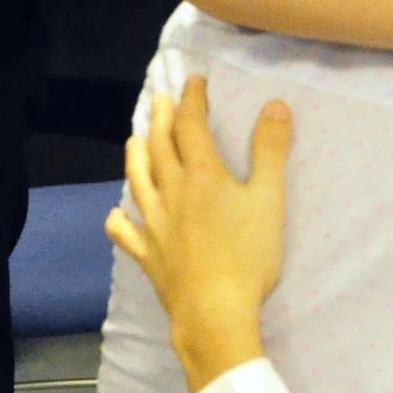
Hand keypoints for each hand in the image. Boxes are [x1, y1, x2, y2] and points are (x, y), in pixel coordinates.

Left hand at [105, 78, 293, 392]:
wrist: (214, 311)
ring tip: (136, 139)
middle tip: (162, 100)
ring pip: (139, 181)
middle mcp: (172, 193)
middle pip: (162, 148)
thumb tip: (274, 105)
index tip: (193, 81)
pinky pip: (127, 232)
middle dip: (162, 119)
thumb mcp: (270, 200)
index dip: (192, 100)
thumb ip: (270, 152)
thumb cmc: (248, 256)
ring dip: (137, 156)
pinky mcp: (148, 254)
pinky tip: (118, 214)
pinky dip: (120, 219)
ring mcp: (155, 224)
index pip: (192, 127)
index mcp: (203, 176)